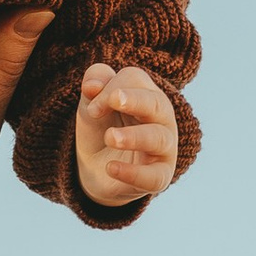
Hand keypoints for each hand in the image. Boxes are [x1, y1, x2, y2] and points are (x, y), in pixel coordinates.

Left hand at [76, 63, 179, 208]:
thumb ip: (93, 87)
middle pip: (156, 103)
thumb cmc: (101, 129)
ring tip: (109, 137)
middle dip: (135, 100)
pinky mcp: (160, 176)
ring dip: (134, 136)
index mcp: (146, 94)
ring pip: (158, 138)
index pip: (135, 80)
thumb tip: (92, 84)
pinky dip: (134, 173)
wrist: (98, 170)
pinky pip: (154, 176)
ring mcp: (164, 148)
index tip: (92, 108)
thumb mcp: (92, 105)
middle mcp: (161, 118)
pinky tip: (111, 169)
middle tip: (115, 101)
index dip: (111, 88)